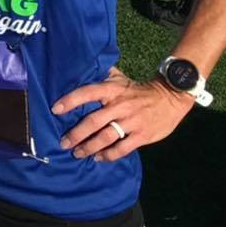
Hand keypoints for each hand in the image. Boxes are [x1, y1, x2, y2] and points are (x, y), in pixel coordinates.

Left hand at [52, 66, 192, 162]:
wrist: (170, 98)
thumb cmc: (138, 89)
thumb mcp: (120, 78)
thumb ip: (101, 76)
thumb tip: (80, 68)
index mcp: (112, 90)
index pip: (87, 92)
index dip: (70, 100)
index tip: (55, 109)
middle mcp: (120, 105)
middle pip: (93, 121)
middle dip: (76, 134)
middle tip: (63, 143)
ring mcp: (131, 122)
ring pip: (106, 137)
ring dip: (89, 147)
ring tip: (78, 153)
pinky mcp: (142, 135)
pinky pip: (122, 148)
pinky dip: (109, 155)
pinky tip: (99, 158)